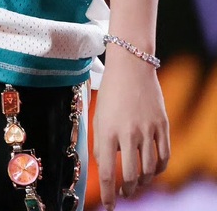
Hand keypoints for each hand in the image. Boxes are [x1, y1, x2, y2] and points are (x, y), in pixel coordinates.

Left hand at [93, 48, 169, 209]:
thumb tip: (105, 169)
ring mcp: (147, 129)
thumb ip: (101, 144)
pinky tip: (152, 171)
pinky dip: (159, 170)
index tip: (109, 206)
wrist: (131, 66)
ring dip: (142, 182)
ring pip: (149, 170)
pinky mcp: (162, 125)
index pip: (107, 173)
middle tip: (123, 194)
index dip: (108, 195)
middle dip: (126, 191)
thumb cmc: (112, 93)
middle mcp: (128, 132)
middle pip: (130, 176)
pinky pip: (164, 157)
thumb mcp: (99, 117)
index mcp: (107, 130)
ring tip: (136, 184)